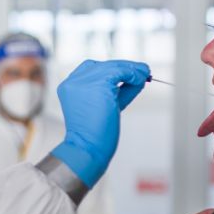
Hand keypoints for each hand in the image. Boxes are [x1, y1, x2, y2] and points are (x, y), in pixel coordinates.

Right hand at [52, 59, 150, 187]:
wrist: (88, 148)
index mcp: (68, 86)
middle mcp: (73, 81)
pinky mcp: (98, 85)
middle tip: (143, 71)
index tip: (128, 73)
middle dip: (125, 67)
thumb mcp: (104, 106)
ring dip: (132, 70)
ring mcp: (85, 82)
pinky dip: (133, 75)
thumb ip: (116, 91)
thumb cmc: (95, 134)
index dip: (111, 69)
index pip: (91, 69)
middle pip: (103, 65)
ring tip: (145, 75)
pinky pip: (120, 73)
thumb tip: (138, 77)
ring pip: (113, 67)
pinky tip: (140, 80)